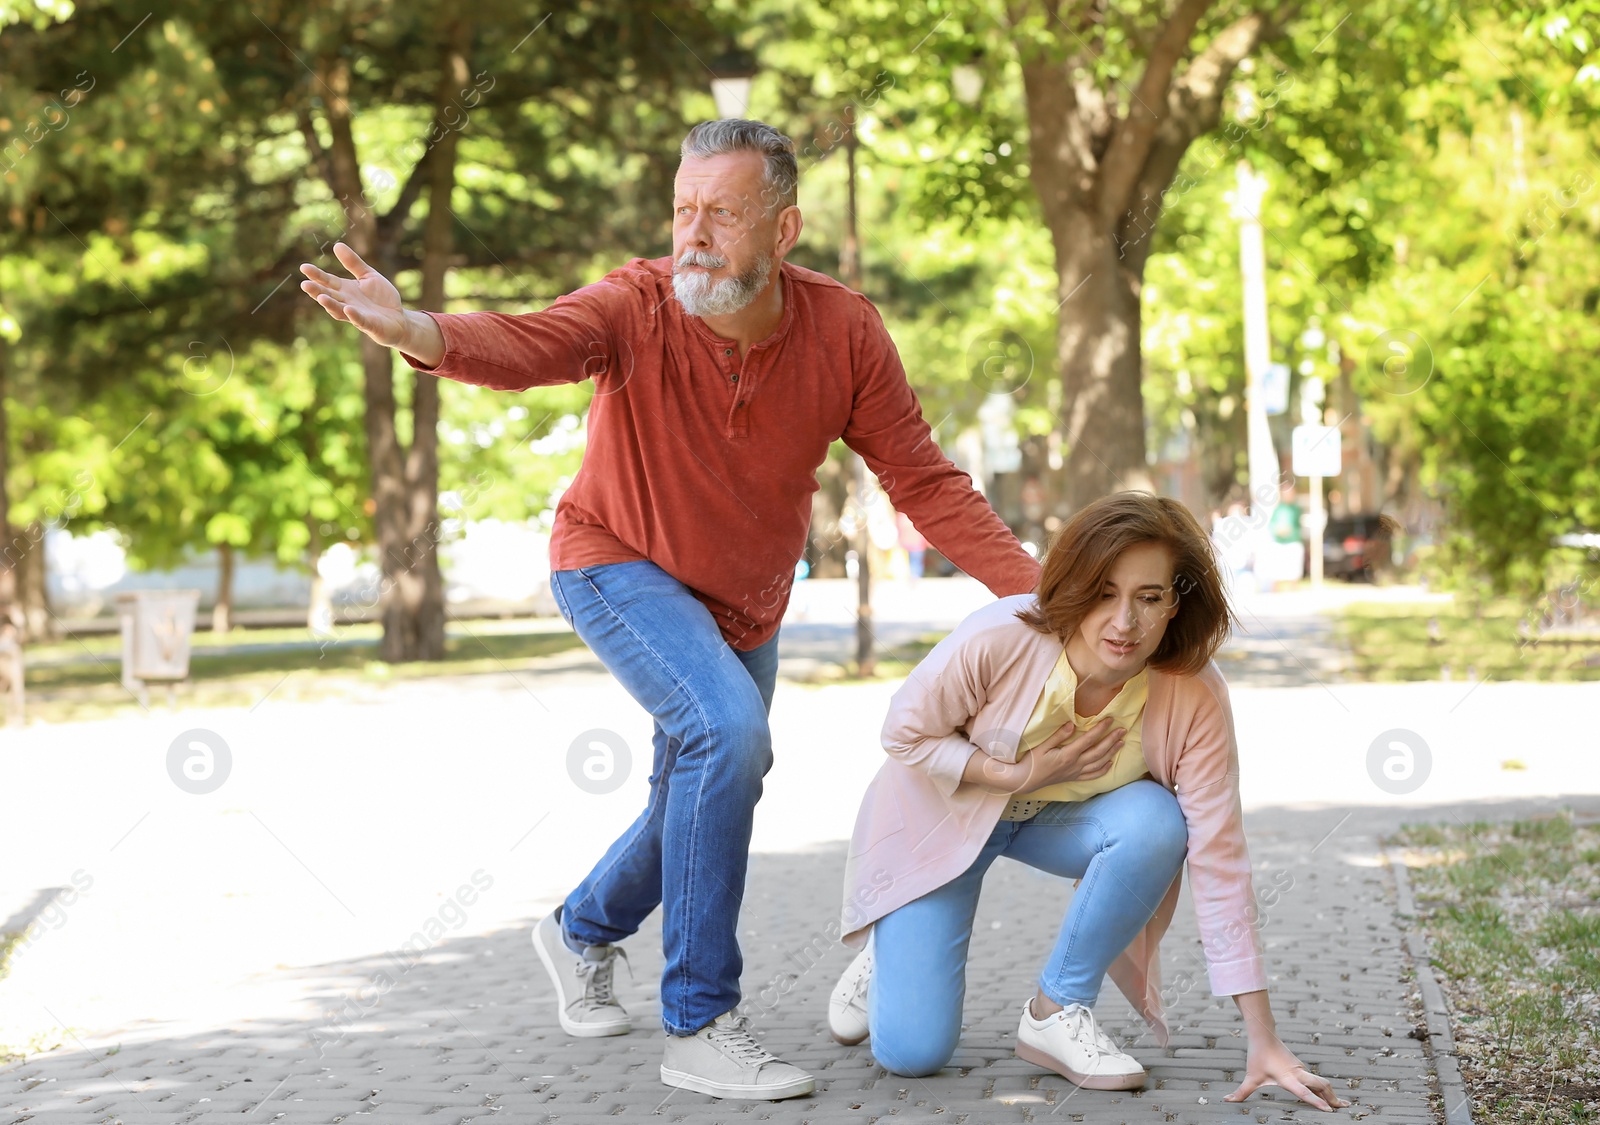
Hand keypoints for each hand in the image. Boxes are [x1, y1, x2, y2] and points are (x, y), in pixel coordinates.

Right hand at [299, 242, 412, 350]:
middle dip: (317, 291)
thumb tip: (337, 245)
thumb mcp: (368, 275)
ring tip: (320, 297)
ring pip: (339, 310)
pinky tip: (349, 309)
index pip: (328, 281)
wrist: (399, 318)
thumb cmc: (381, 298)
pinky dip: (354, 315)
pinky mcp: (369, 325)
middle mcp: (347, 302)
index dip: (316, 275)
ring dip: (330, 304)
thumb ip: (353, 263)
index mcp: (345, 290)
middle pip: (329, 296)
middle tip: (305, 284)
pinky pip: (360, 320)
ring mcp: (356, 315)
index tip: (304, 267)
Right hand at [1016, 718, 1124, 791]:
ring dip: (1111, 753)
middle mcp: (1075, 765)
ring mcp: (1075, 773)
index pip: (1088, 740)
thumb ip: (1058, 736)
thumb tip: (1072, 724)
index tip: (1110, 720)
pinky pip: (1092, 775)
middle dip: (1112, 740)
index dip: (1100, 729)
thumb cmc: (1031, 762)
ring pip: (1099, 763)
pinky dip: (1103, 769)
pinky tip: (1110, 763)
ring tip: (1121, 742)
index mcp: (1067, 755)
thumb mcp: (1042, 746)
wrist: (1026, 781)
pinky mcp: (1074, 778)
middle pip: (1098, 752)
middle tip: (1123, 729)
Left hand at [1225, 1038, 1349, 1111]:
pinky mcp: (1302, 1068)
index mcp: (1287, 1078)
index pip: (1304, 1092)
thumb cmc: (1258, 1057)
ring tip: (1343, 1105)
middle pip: (1321, 1085)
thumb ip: (1241, 1092)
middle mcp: (1298, 1074)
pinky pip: (1317, 1079)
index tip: (1329, 1110)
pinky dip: (1326, 1088)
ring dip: (1332, 1093)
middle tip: (1344, 1109)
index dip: (1316, 1101)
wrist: (1264, 1035)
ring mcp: (1302, 1070)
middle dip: (1333, 1098)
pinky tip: (1329, 1094)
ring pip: (1321, 1082)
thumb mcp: (1250, 1077)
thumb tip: (1227, 1100)